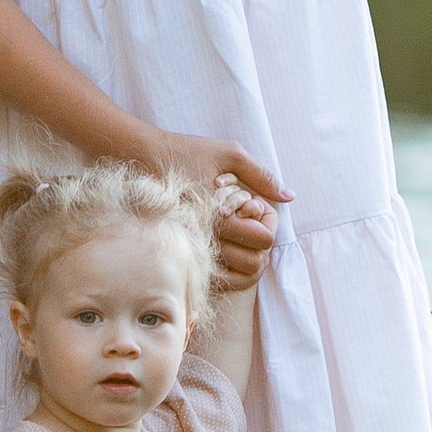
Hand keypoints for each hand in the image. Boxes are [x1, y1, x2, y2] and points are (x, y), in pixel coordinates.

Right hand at [144, 129, 285, 286]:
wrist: (142, 159)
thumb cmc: (187, 152)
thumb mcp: (229, 153)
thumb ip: (261, 175)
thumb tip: (289, 196)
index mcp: (220, 214)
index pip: (264, 240)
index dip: (269, 224)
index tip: (260, 209)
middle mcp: (205, 238)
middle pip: (254, 264)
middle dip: (261, 244)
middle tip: (254, 224)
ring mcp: (192, 249)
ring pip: (236, 277)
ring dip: (248, 259)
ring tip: (243, 235)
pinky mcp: (183, 252)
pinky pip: (217, 278)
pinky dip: (231, 270)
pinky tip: (230, 247)